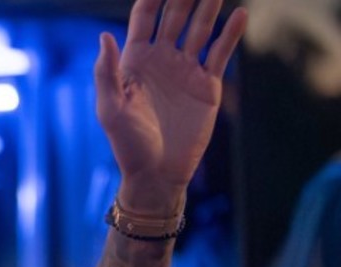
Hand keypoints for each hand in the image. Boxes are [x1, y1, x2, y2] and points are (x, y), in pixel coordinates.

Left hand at [95, 0, 246, 213]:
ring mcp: (185, 69)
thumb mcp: (110, 109)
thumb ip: (106, 72)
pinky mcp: (207, 85)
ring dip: (209, 6)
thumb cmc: (127, 144)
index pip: (144, 18)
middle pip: (175, 17)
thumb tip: (105, 36)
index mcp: (134, 61)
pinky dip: (230, 33)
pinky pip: (220, 53)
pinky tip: (239, 14)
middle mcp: (161, 59)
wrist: (157, 173)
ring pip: (200, 29)